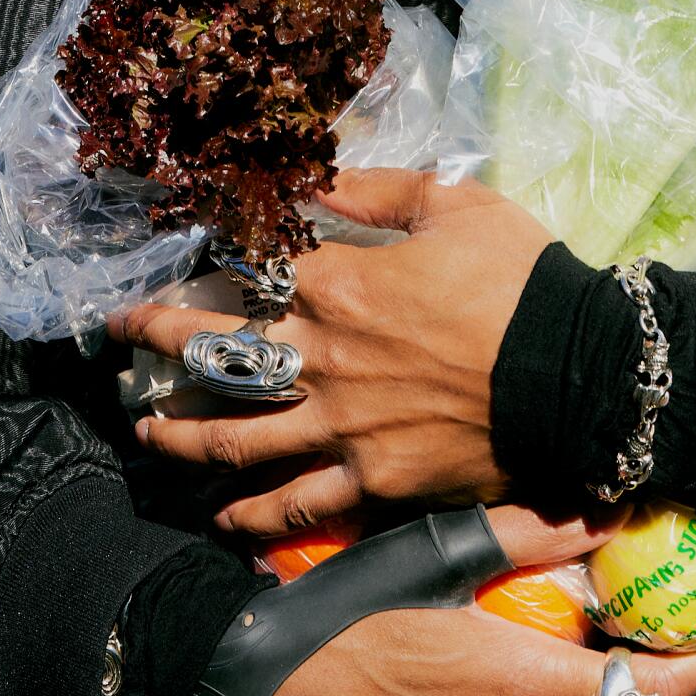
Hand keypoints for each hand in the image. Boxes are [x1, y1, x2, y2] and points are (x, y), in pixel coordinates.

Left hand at [110, 171, 552, 533]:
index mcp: (339, 286)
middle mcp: (323, 359)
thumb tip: (308, 178)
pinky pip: (298, 506)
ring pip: (237, 438)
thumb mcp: (452, 206)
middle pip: (216, 356)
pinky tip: (222, 517)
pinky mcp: (374, 481)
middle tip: (116, 342)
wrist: (580, 375)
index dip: (196, 269)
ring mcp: (342, 428)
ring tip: (144, 432)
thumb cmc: (522, 280)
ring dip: (180, 436)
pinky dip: (253, 515)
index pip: (243, 274)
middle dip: (155, 344)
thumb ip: (373, 191)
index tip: (164, 265)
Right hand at [261, 508, 695, 695]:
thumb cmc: (344, 607)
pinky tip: (501, 647)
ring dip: (576, 671)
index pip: (656, 688)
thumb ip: (530, 530)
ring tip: (573, 608)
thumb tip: (610, 502)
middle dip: (638, 649)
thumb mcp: (440, 551)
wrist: (259, 682)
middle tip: (652, 588)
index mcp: (526, 686)